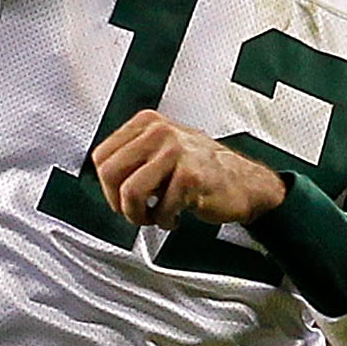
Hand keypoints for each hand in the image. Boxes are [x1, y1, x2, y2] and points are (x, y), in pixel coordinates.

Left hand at [93, 111, 288, 231]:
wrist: (244, 181)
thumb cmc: (203, 169)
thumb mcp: (163, 150)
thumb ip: (134, 157)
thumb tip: (105, 180)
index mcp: (148, 123)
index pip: (102, 156)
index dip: (107, 186)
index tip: (120, 197)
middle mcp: (160, 133)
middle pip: (109, 173)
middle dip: (119, 203)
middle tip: (135, 211)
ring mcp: (176, 153)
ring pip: (130, 193)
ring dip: (139, 216)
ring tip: (153, 217)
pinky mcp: (190, 176)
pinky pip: (161, 209)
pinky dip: (166, 221)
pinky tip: (176, 217)